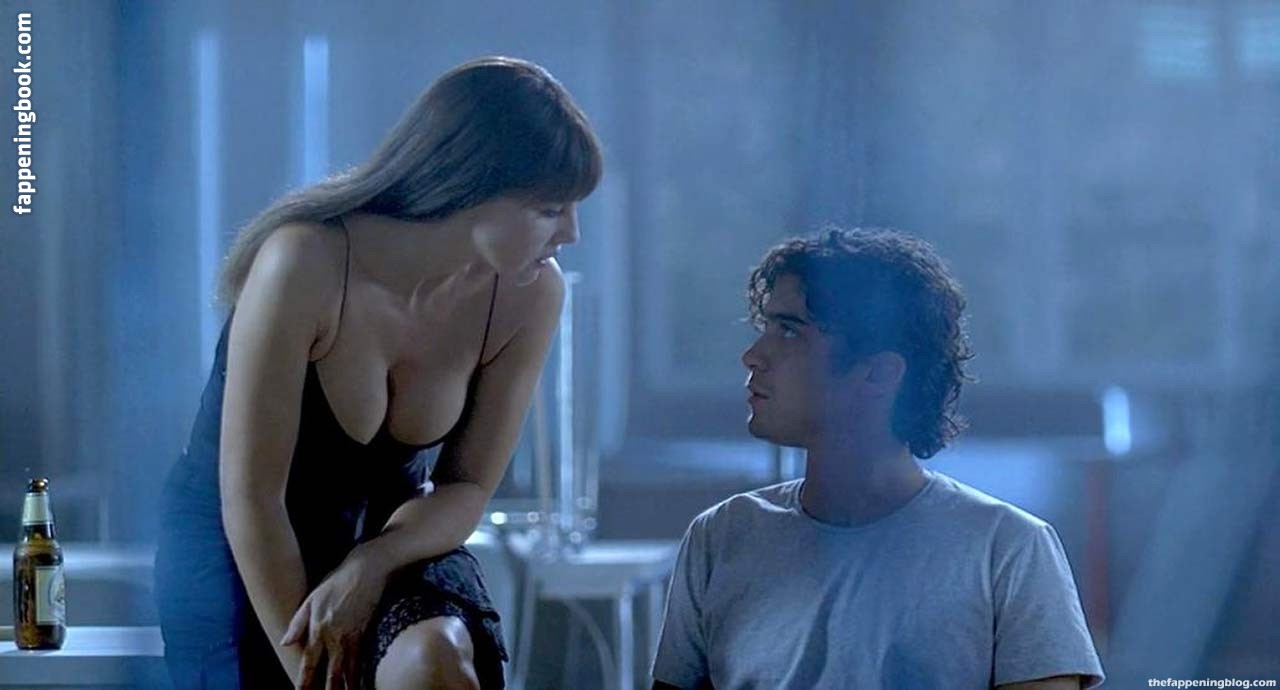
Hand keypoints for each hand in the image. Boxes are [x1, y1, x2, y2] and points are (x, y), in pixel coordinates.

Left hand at [281, 542, 393, 689]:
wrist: (366, 569)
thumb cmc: (336, 581)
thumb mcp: (312, 599)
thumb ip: (297, 622)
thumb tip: (284, 642)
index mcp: (318, 629)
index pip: (309, 663)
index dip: (304, 682)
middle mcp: (335, 637)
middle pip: (331, 673)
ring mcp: (352, 636)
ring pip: (348, 670)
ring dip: (346, 687)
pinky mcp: (365, 633)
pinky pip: (362, 660)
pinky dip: (360, 675)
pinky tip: (360, 684)